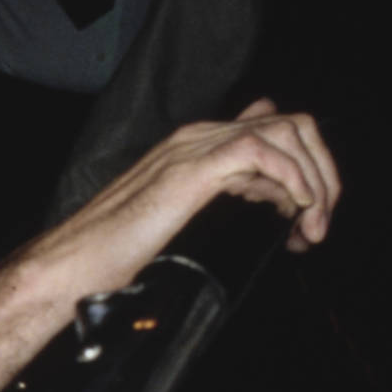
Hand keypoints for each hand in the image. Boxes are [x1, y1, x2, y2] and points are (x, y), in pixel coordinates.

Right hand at [0, 100, 341, 391]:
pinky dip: (293, 180)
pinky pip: (264, 152)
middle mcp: (197, 137)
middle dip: (322, 174)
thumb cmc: (110, 257)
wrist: (70, 267)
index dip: (305, 173)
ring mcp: (193, 147)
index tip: (303, 223)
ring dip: (314, 180)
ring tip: (310, 226)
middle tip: (316, 225)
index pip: (275, 131)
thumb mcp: (177, 224)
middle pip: (293, 125)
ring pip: (288, 132)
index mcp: (193, 147)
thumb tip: (257, 203)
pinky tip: (293, 211)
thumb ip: (214, 202)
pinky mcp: (191, 168)